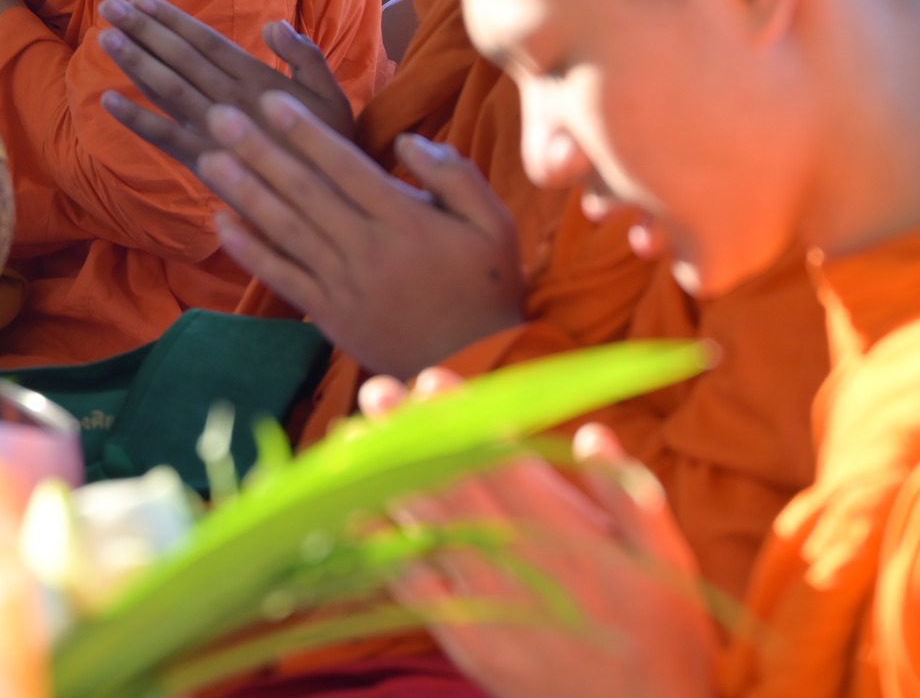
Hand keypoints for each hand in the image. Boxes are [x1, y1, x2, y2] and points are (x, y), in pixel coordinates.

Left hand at [96, 0, 354, 167]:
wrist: (329, 204)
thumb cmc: (330, 146)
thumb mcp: (332, 95)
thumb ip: (305, 56)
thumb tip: (272, 24)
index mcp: (259, 81)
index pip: (206, 42)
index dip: (171, 20)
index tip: (140, 0)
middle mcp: (231, 102)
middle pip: (180, 59)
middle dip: (143, 31)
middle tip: (108, 7)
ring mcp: (214, 133)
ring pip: (168, 91)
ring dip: (135, 64)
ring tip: (105, 38)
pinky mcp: (204, 164)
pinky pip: (165, 138)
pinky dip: (135, 120)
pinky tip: (107, 101)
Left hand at [199, 93, 524, 377]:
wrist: (472, 363)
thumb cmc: (486, 286)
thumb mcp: (493, 223)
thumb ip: (455, 176)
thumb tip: (408, 141)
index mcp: (406, 220)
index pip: (346, 166)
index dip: (305, 132)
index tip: (272, 102)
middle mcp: (367, 248)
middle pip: (304, 191)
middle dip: (259, 150)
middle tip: (220, 117)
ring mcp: (344, 283)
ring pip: (285, 229)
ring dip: (244, 192)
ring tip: (208, 158)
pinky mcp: (329, 313)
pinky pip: (283, 276)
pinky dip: (250, 250)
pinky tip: (220, 223)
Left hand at [367, 372, 714, 697]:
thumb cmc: (665, 639)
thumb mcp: (669, 563)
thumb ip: (629, 496)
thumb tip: (594, 434)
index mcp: (566, 533)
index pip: (501, 460)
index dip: (462, 418)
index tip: (431, 382)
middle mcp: (518, 560)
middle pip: (453, 483)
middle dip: (411, 434)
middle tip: (377, 391)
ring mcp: (488, 601)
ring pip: (425, 526)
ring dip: (385, 479)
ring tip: (351, 437)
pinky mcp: (467, 638)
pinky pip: (413, 586)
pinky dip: (380, 549)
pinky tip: (351, 516)